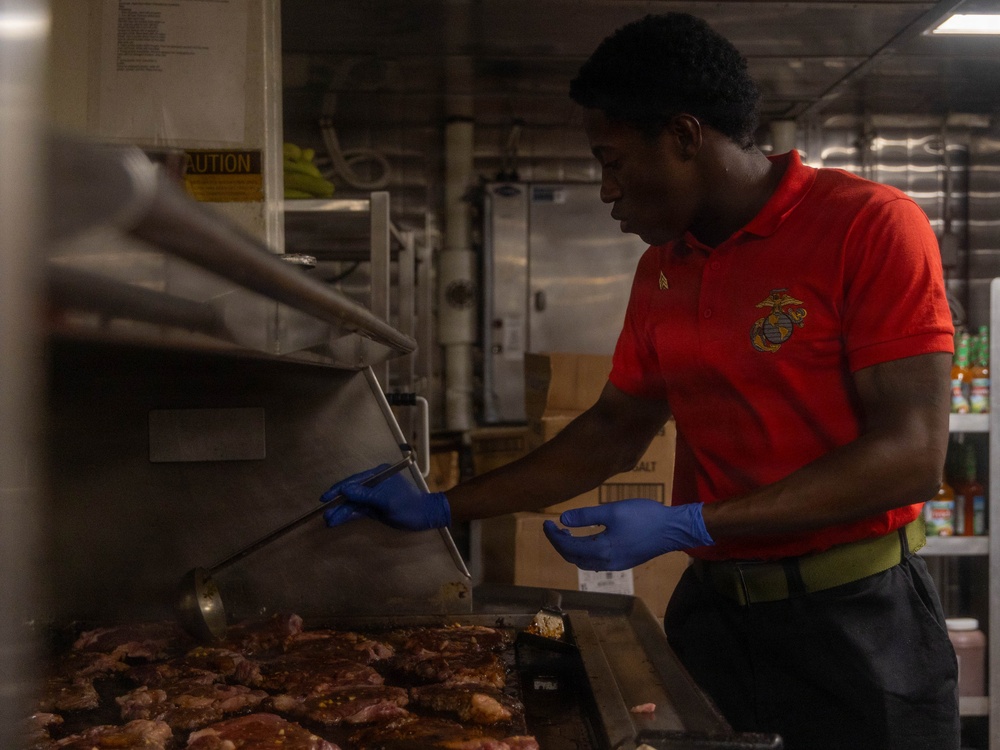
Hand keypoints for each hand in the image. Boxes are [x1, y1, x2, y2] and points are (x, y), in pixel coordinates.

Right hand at [320, 464, 450, 530]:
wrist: (426, 516)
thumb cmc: (409, 506)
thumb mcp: (387, 501)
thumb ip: (365, 495)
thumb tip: (345, 490)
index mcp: (379, 475)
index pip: (354, 481)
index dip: (338, 489)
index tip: (325, 498)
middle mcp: (375, 484)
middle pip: (352, 493)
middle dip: (338, 504)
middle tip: (326, 515)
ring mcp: (375, 496)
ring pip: (354, 504)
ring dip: (342, 512)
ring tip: (329, 521)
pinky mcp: (376, 508)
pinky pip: (360, 511)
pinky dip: (350, 516)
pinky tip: (339, 520)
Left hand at [542, 499, 712, 570]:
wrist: (673, 529)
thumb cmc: (644, 517)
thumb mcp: (612, 511)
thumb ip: (586, 516)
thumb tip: (563, 519)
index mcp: (601, 550)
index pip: (567, 547)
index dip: (553, 535)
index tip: (545, 522)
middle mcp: (606, 563)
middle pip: (573, 558)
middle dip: (559, 543)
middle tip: (552, 528)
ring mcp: (616, 565)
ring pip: (585, 562)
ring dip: (571, 550)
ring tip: (566, 533)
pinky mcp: (624, 562)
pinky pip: (596, 562)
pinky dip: (585, 552)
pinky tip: (586, 541)